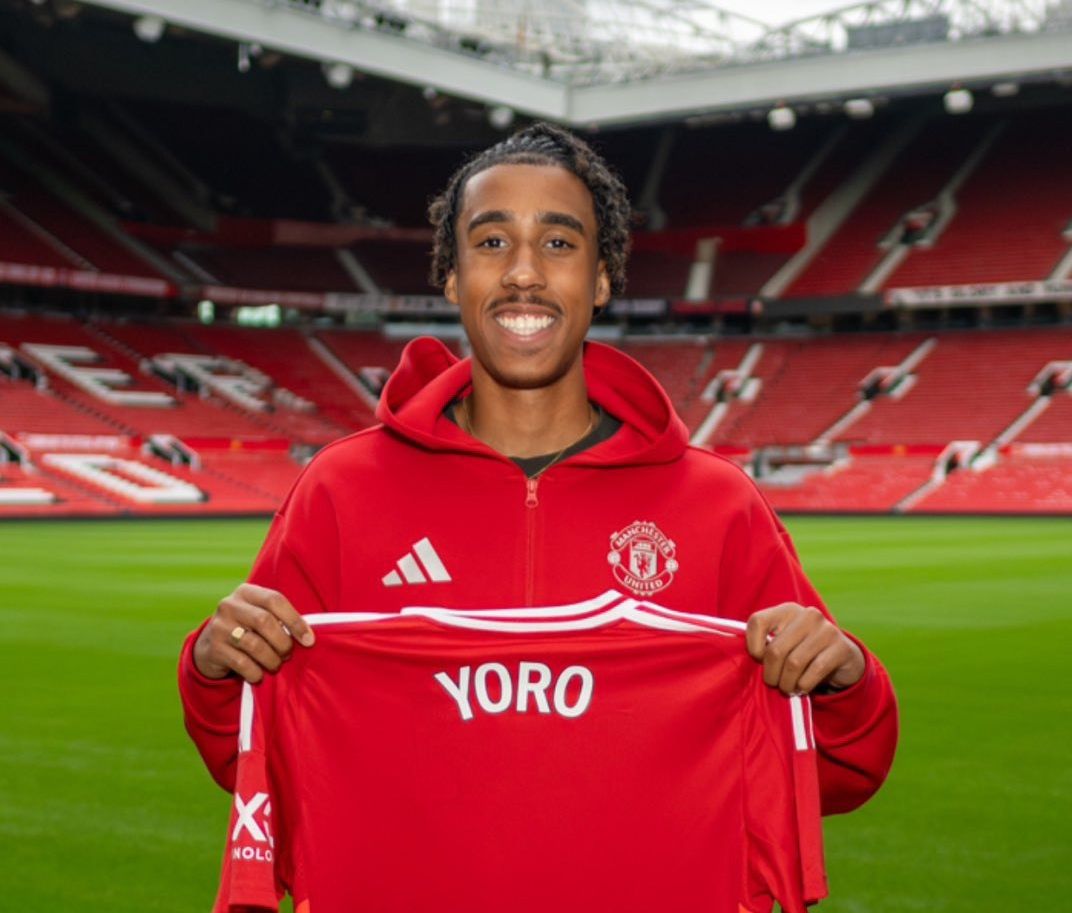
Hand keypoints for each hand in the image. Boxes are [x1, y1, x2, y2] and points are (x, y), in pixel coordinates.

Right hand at [193, 583, 314, 682]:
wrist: (209, 647)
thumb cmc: (247, 630)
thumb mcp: (259, 616)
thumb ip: (279, 619)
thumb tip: (307, 638)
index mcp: (246, 592)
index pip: (275, 600)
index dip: (295, 621)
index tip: (309, 640)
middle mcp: (229, 605)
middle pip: (265, 621)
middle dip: (283, 642)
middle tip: (288, 654)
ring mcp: (219, 626)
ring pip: (254, 645)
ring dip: (271, 660)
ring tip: (275, 665)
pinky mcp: (213, 648)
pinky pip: (242, 663)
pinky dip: (256, 672)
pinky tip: (259, 675)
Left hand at [745, 603, 864, 694]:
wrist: (842, 658)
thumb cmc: (802, 651)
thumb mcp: (784, 642)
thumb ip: (765, 645)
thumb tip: (744, 660)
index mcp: (787, 610)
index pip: (757, 622)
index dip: (752, 646)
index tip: (759, 660)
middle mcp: (807, 615)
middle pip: (775, 650)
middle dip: (771, 674)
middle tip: (774, 683)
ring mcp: (826, 630)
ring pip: (794, 663)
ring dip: (786, 683)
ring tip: (787, 688)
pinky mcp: (841, 648)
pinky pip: (815, 671)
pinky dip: (804, 685)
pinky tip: (802, 687)